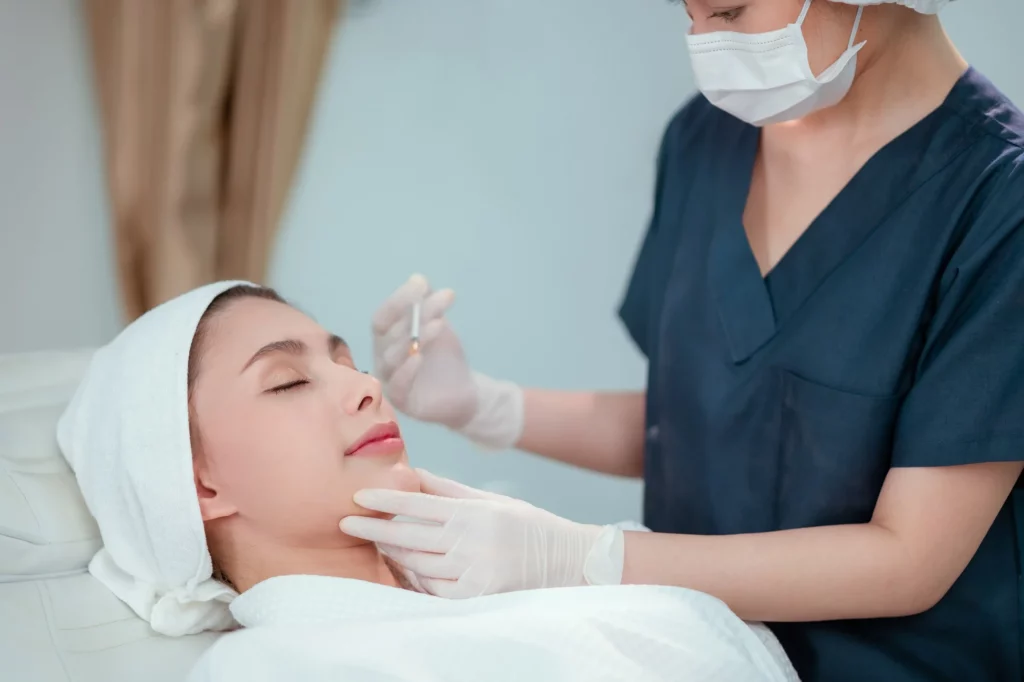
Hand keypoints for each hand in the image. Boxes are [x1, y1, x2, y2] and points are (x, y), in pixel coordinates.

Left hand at [339, 470, 621, 597]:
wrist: (564, 559)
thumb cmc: (523, 524)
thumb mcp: (488, 499)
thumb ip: (447, 489)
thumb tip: (411, 473)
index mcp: (472, 512)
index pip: (417, 504)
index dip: (384, 501)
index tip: (357, 497)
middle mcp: (471, 540)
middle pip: (409, 536)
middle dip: (374, 530)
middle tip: (347, 523)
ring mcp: (473, 570)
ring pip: (417, 564)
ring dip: (392, 554)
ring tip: (376, 543)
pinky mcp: (477, 595)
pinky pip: (434, 590)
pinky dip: (415, 579)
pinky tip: (404, 569)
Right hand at [372, 274, 477, 428]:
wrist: (465, 390)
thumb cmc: (444, 357)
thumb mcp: (438, 326)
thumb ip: (428, 304)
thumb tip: (417, 278)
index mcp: (386, 339)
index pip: (383, 317)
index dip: (399, 299)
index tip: (422, 284)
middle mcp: (382, 358)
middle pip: (390, 334)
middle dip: (415, 314)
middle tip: (442, 299)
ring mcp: (390, 381)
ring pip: (391, 358)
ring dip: (414, 338)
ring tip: (438, 324)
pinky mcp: (402, 402)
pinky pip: (397, 387)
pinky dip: (405, 371)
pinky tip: (419, 358)